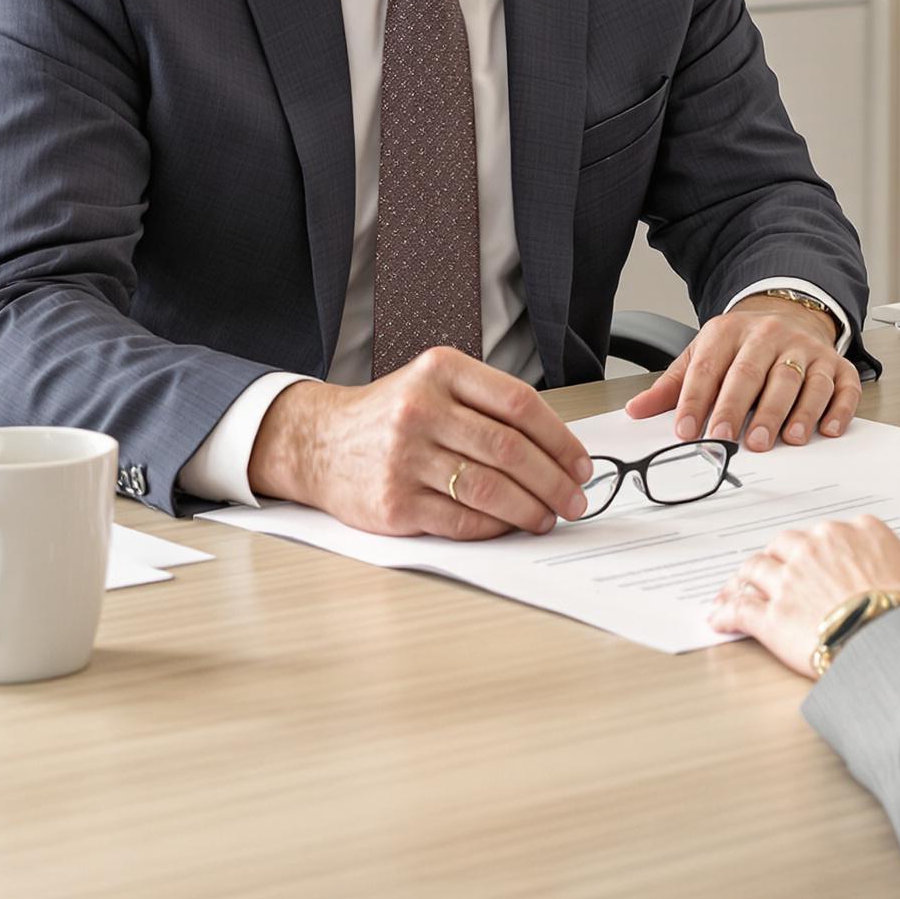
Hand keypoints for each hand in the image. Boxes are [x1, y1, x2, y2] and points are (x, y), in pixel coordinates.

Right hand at [248, 346, 593, 540]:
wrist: (318, 441)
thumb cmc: (390, 414)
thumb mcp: (434, 384)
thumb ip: (487, 405)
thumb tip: (556, 449)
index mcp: (441, 371)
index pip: (519, 404)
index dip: (560, 439)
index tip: (581, 463)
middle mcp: (421, 410)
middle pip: (510, 450)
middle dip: (554, 481)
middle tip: (576, 499)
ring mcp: (405, 458)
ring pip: (489, 488)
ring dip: (530, 509)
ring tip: (548, 517)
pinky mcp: (394, 504)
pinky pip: (461, 519)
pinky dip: (495, 527)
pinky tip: (510, 526)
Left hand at [623, 296, 860, 449]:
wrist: (790, 313)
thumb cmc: (742, 346)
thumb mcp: (703, 354)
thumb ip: (672, 386)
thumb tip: (637, 410)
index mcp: (729, 332)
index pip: (709, 367)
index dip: (696, 400)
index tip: (688, 431)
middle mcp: (770, 336)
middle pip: (754, 372)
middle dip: (740, 408)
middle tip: (729, 439)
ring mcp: (806, 349)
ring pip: (799, 379)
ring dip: (790, 412)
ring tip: (781, 440)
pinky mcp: (837, 365)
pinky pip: (841, 386)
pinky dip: (837, 409)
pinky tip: (827, 430)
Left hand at [708, 516, 899, 675]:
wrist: (898, 642)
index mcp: (857, 532)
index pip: (829, 534)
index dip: (818, 549)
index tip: (814, 558)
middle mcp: (818, 546)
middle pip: (786, 544)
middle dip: (778, 557)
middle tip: (772, 570)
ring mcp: (791, 579)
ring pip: (755, 568)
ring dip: (744, 579)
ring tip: (735, 587)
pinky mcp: (772, 615)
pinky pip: (740, 608)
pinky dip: (725, 612)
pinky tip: (719, 618)